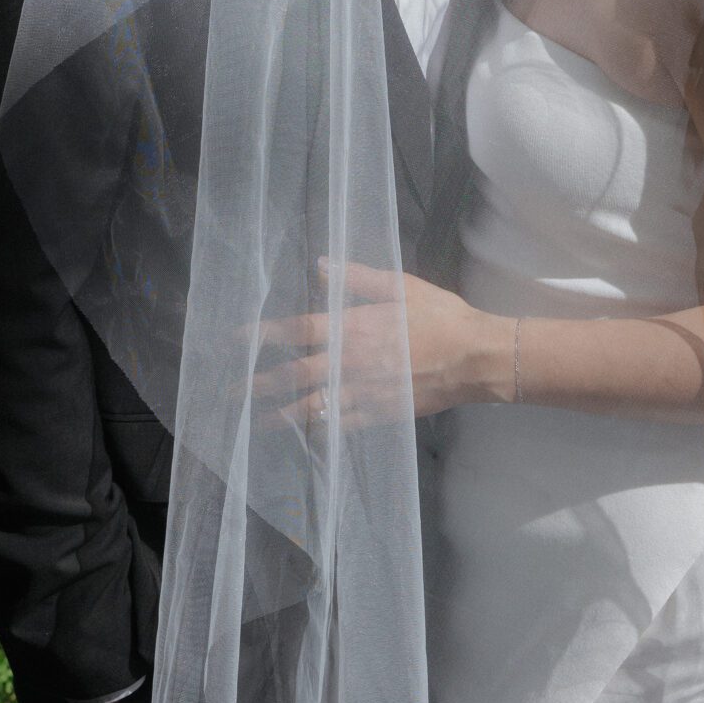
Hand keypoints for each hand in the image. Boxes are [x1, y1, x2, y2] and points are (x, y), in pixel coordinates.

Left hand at [255, 258, 501, 427]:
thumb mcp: (400, 286)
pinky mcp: (377, 415)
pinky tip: (302, 436)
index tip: (236, 341)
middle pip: (293, 375)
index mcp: (352, 327)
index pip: (296, 330)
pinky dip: (316, 432)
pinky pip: (338, 427)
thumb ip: (357, 277)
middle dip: (259, 383)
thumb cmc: (438, 316)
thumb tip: (320, 266)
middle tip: (231, 392)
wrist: (472, 357)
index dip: (263, 336)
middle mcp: (349, 362)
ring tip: (254, 422)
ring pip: (310, 407)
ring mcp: (362, 393)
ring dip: (278, 415)